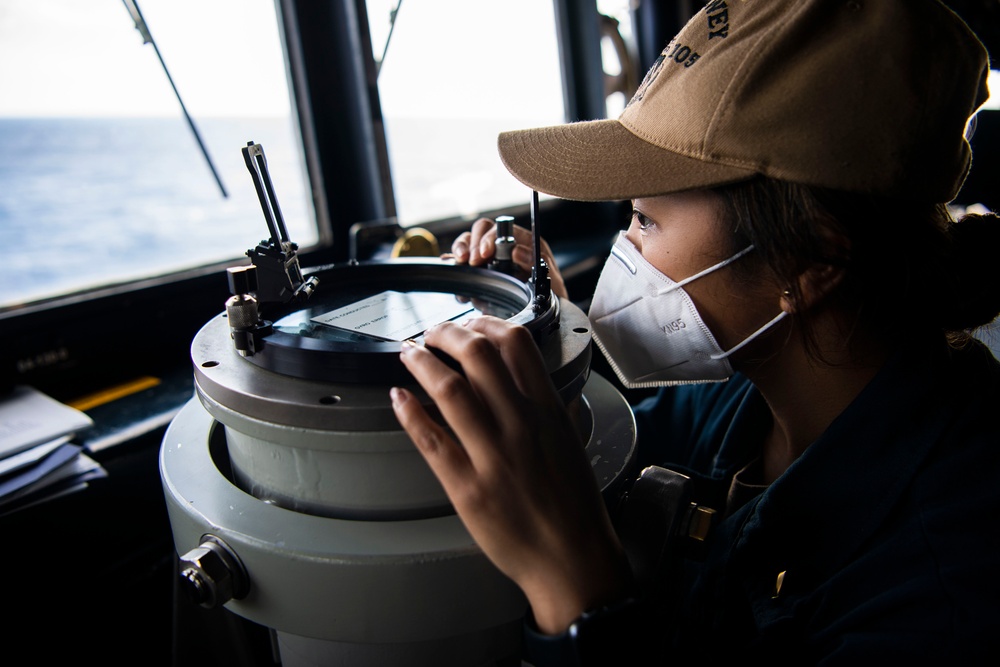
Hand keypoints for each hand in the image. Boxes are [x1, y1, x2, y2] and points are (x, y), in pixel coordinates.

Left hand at [390, 317, 630, 633]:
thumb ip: (548, 406)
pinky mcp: (467, 488)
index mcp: (548, 411)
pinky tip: (398, 397)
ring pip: (449, 390)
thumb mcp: (570, 441)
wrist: (572, 560)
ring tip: (407, 353)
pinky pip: (431, 440)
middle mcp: (520, 426)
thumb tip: (525, 376)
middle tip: (431, 332)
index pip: (516, 345)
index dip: (485, 322)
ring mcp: (493, 456)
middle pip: (477, 356)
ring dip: (421, 362)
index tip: (468, 321)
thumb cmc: (573, 505)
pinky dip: (409, 412)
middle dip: (446, 333)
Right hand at [446, 217, 567, 299]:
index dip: (490, 238)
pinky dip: (453, 262)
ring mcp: (489, 257)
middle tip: (470, 261)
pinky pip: (460, 260)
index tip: (484, 254)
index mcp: (523, 242)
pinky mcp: (477, 270)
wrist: (543, 315)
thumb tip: (517, 250)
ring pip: (468, 240)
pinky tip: (452, 269)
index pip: (502, 228)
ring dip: (460, 249)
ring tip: (460, 263)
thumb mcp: (550, 280)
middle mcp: (504, 245)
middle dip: (472, 242)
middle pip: (481, 229)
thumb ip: (537, 263)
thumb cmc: (550, 295)